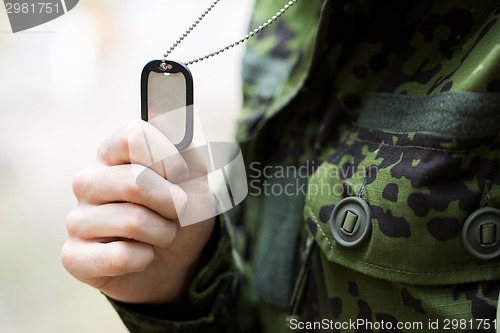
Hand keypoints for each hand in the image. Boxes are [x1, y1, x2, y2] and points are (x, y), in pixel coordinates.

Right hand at [61, 120, 214, 303]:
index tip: (181, 174)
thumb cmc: (183, 211)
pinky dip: (144, 259)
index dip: (169, 158)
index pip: (136, 135)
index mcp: (114, 153)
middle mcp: (88, 181)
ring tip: (159, 235)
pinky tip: (141, 256)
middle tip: (176, 212)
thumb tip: (163, 108)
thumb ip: (181, 142)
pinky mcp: (74, 257)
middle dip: (173, 202)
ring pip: (132, 220)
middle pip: (136, 181)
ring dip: (163, 233)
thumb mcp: (195, 175)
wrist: (181, 258)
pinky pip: (118, 257)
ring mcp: (77, 220)